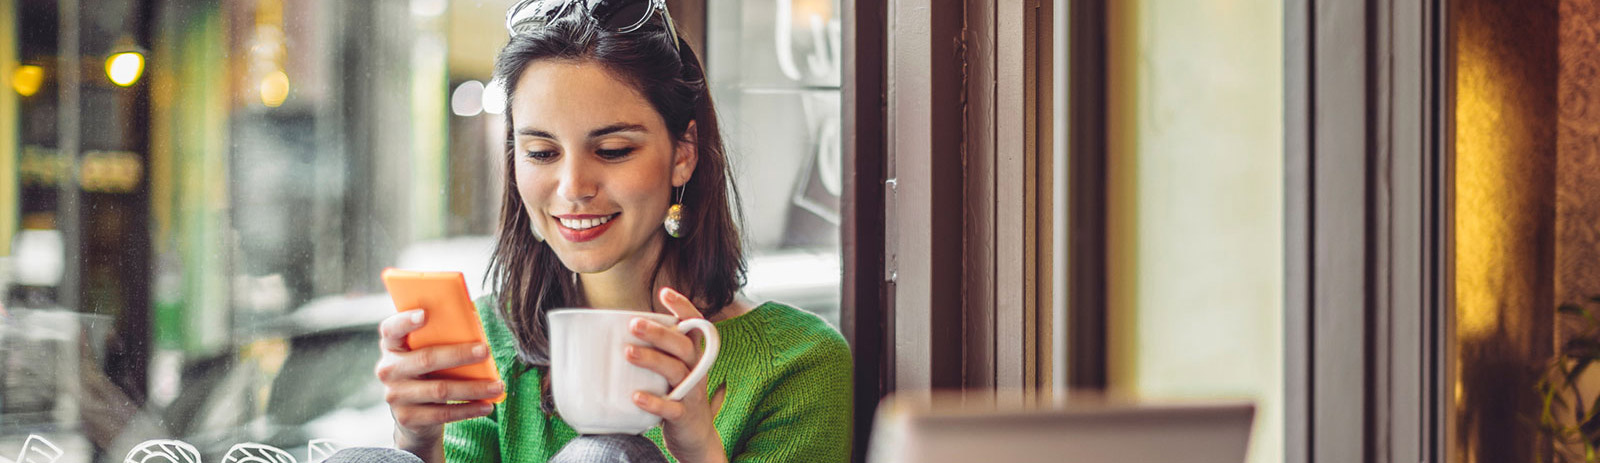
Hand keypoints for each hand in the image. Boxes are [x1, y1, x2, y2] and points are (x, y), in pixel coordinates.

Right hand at [375, 309, 503, 457]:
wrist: (412, 415)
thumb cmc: (428, 372)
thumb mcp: (426, 352)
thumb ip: (440, 336)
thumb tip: (473, 322)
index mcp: (392, 346)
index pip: (391, 329)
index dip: (405, 320)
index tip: (425, 314)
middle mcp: (388, 370)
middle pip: (426, 359)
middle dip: (459, 354)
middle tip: (485, 351)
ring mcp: (395, 395)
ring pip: (440, 390)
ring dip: (473, 388)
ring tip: (498, 385)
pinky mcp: (408, 417)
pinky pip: (443, 413)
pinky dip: (468, 409)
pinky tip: (487, 405)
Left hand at [626, 288, 727, 462]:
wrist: (696, 435)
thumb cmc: (676, 394)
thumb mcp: (673, 369)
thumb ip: (657, 350)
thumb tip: (615, 331)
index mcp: (693, 355)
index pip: (695, 325)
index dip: (683, 307)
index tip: (665, 292)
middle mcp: (696, 370)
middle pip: (683, 346)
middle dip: (659, 333)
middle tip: (633, 324)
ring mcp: (692, 393)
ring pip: (676, 371)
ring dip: (652, 360)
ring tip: (628, 352)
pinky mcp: (684, 415)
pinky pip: (671, 408)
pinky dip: (654, 402)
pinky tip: (636, 396)